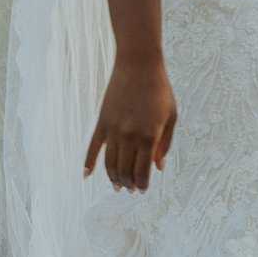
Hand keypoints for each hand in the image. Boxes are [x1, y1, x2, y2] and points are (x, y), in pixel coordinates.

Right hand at [86, 53, 177, 190]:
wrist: (139, 66)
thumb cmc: (160, 91)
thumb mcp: (170, 117)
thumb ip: (164, 144)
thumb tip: (158, 168)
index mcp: (149, 137)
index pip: (142, 171)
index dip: (142, 184)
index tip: (142, 190)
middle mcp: (129, 136)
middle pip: (125, 170)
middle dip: (129, 184)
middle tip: (131, 190)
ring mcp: (113, 130)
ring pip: (110, 163)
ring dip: (113, 178)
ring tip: (118, 185)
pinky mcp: (102, 123)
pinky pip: (93, 148)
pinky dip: (88, 163)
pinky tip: (86, 175)